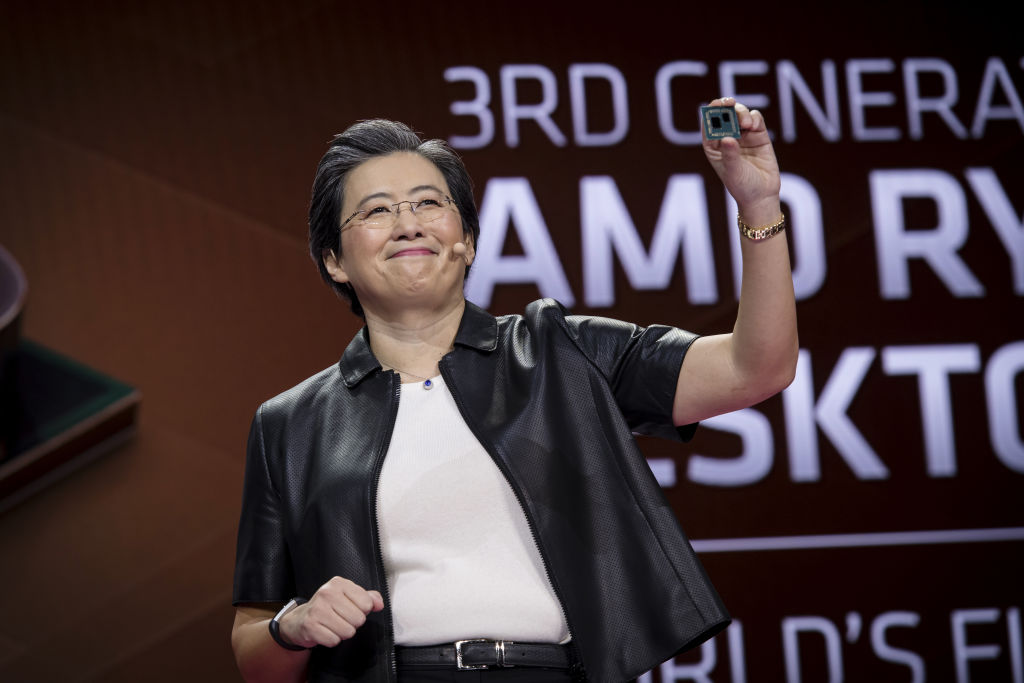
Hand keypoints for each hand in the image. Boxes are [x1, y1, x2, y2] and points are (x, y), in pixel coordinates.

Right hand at [278, 577, 384, 647]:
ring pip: (348, 631)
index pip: (367, 603)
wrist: (300, 620)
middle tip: (340, 619)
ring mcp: (317, 609)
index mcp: (339, 583)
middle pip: (359, 619)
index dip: (362, 610)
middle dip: (353, 623)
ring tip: (333, 625)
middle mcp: (327, 593)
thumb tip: (379, 604)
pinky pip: (334, 640)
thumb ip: (368, 598)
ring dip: (343, 633)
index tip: (350, 608)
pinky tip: (325, 631)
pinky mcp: (310, 626)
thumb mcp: (348, 597)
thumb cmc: (328, 607)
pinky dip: (332, 640)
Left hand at [702, 96, 780, 222]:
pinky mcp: (758, 135)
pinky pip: (755, 119)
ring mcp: (743, 136)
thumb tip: (727, 138)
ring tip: (746, 124)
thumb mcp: (733, 172)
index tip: (716, 104)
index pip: (708, 125)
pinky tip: (754, 126)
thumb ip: (730, 154)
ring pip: (739, 114)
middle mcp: (726, 138)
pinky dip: (754, 117)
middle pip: (724, 115)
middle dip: (726, 106)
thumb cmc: (742, 186)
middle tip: (731, 103)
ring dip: (741, 113)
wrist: (762, 195)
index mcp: (713, 147)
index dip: (711, 111)